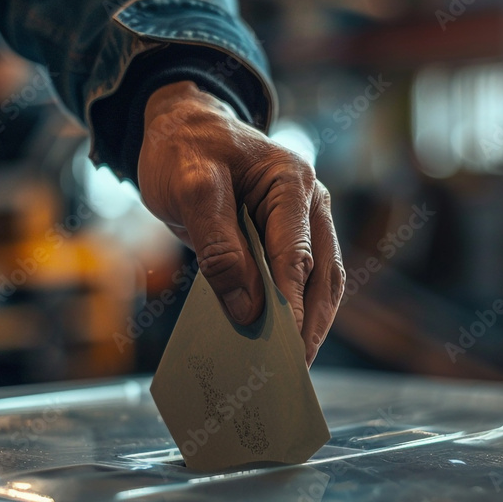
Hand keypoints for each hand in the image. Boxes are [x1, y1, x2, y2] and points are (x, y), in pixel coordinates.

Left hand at [138, 81, 343, 365]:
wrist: (181, 128)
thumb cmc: (185, 150)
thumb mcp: (192, 191)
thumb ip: (219, 248)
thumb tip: (247, 309)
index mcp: (292, 183)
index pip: (297, 255)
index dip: (291, 304)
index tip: (284, 346)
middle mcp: (309, 204)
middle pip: (322, 275)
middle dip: (309, 325)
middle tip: (293, 373)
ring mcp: (302, 223)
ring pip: (319, 283)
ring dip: (308, 324)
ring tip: (291, 369)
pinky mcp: (286, 240)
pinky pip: (296, 281)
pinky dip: (291, 312)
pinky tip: (274, 341)